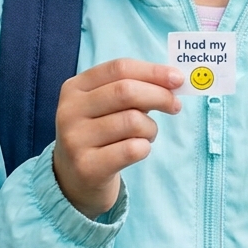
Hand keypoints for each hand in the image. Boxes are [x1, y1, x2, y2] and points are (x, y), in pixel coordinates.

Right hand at [52, 58, 182, 217]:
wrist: (74, 179)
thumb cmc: (101, 133)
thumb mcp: (108, 106)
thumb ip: (136, 89)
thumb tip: (174, 80)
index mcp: (75, 87)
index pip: (119, 68)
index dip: (153, 71)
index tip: (177, 78)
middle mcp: (69, 110)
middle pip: (126, 91)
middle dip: (160, 96)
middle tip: (175, 105)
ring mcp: (75, 139)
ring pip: (133, 121)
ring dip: (151, 127)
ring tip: (147, 134)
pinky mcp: (86, 167)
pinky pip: (132, 149)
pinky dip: (145, 147)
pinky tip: (138, 150)